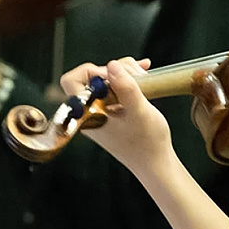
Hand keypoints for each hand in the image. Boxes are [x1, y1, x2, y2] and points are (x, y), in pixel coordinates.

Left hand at [58, 57, 166, 175]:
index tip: (115, 76)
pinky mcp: (111, 111)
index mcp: (87, 115)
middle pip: (90, 77)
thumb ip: (125, 87)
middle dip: (114, 70)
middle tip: (136, 74)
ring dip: (123, 72)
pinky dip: (127, 78)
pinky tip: (144, 75)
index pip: (72, 81)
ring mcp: (100, 111)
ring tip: (143, 75)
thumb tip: (112, 65)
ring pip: (104, 79)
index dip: (92, 72)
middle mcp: (88, 113)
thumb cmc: (147, 142)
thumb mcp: (139, 111)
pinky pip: (114, 87)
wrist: (156, 162)